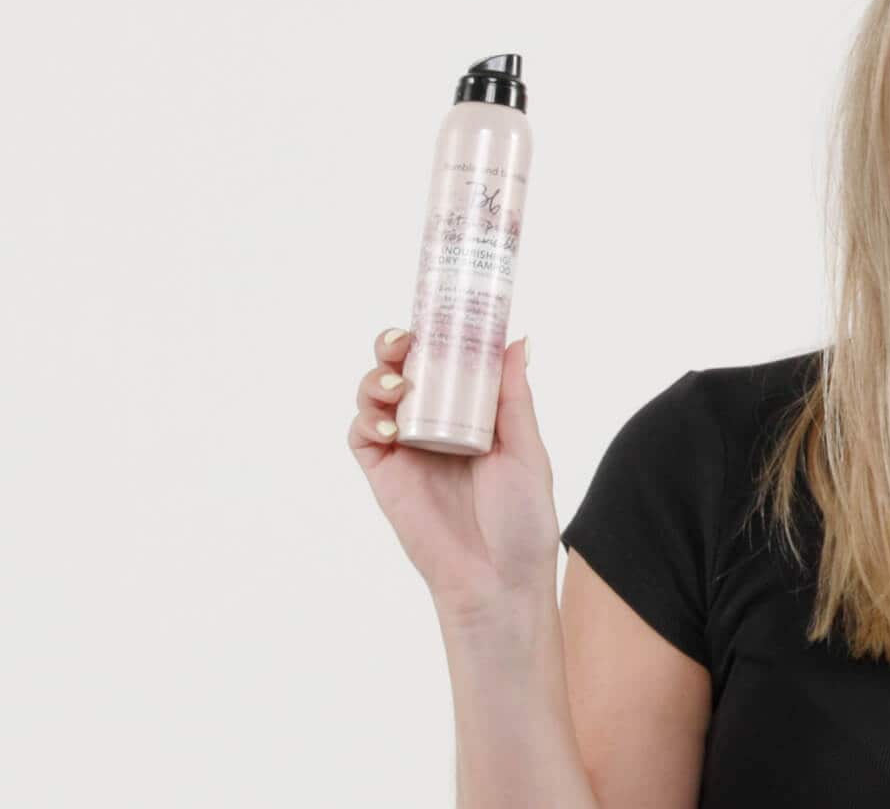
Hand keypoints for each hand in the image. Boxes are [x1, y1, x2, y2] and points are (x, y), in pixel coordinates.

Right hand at [347, 329, 560, 622]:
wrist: (497, 581)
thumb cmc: (522, 520)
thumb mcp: (526, 450)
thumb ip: (513, 397)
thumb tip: (516, 339)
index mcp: (472, 414)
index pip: (447, 362)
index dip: (436, 334)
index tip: (436, 309)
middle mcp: (435, 424)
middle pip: (404, 370)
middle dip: (395, 345)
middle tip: (403, 340)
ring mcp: (407, 449)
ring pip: (376, 396)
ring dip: (377, 378)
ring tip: (396, 384)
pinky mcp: (384, 475)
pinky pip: (362, 436)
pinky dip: (367, 421)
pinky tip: (389, 425)